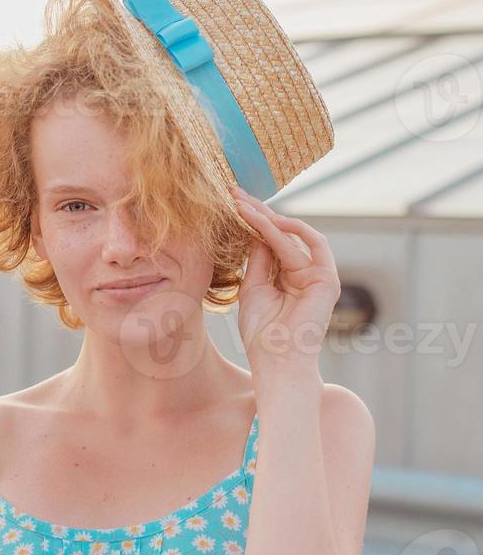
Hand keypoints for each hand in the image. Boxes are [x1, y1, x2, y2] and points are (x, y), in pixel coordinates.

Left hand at [229, 185, 340, 376]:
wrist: (276, 360)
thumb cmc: (262, 333)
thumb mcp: (253, 289)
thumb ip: (258, 260)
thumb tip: (254, 230)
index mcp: (286, 277)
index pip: (269, 242)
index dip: (250, 222)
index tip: (227, 204)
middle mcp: (304, 273)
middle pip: (280, 234)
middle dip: (256, 212)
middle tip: (232, 193)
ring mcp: (318, 275)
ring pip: (291, 236)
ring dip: (266, 217)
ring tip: (241, 204)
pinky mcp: (327, 279)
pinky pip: (312, 244)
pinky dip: (292, 229)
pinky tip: (268, 219)